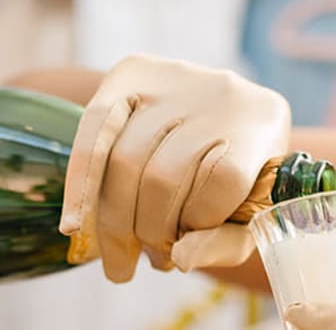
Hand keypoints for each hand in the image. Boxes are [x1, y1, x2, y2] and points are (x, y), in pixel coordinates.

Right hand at [58, 54, 290, 281]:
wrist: (220, 121)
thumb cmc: (238, 182)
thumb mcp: (249, 218)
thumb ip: (225, 244)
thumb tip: (179, 258)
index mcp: (262, 120)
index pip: (224, 180)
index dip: (198, 222)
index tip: (186, 246)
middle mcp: (220, 89)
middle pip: (165, 175)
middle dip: (147, 231)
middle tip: (144, 262)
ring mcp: (174, 75)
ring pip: (125, 159)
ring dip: (116, 220)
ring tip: (120, 255)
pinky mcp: (131, 72)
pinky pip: (94, 129)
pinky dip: (80, 181)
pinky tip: (73, 226)